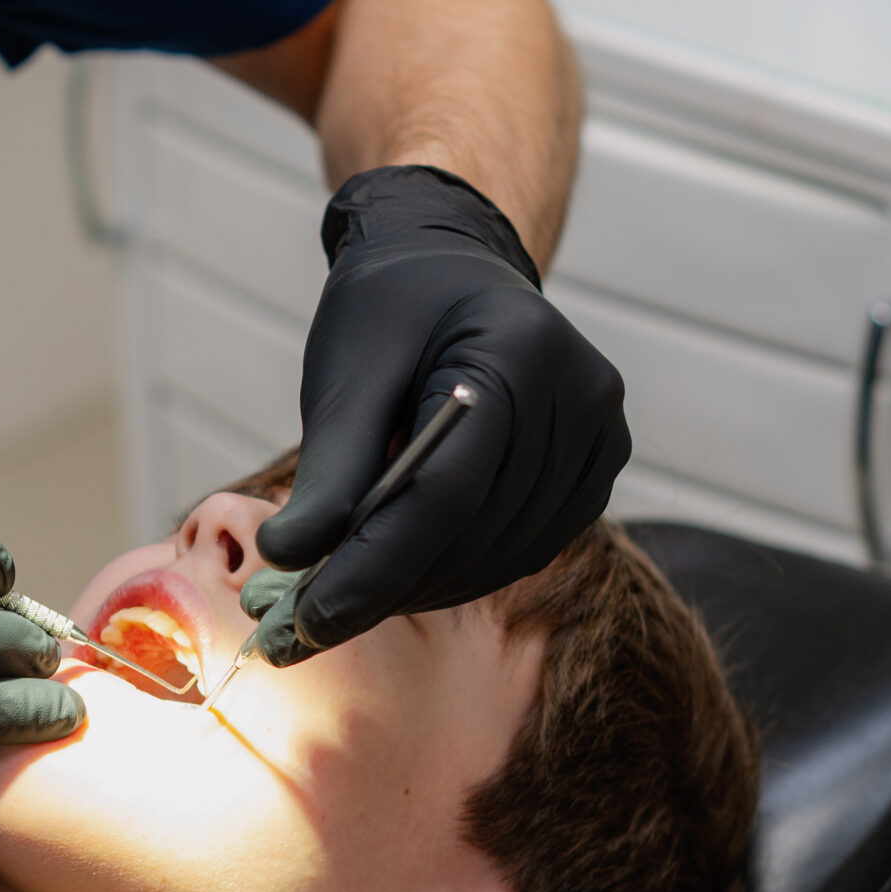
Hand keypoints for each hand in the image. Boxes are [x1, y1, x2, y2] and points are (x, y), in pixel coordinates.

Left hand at [243, 165, 627, 663]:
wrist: (451, 269)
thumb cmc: (391, 312)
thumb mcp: (346, 377)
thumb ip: (327, 473)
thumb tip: (286, 559)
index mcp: (519, 350)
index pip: (445, 492)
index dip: (374, 568)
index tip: (306, 622)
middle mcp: (583, 392)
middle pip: (474, 532)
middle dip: (387, 587)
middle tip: (307, 620)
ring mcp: (604, 432)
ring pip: (502, 555)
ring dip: (423, 587)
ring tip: (351, 590)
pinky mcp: (599, 466)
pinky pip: (527, 547)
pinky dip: (461, 569)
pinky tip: (409, 565)